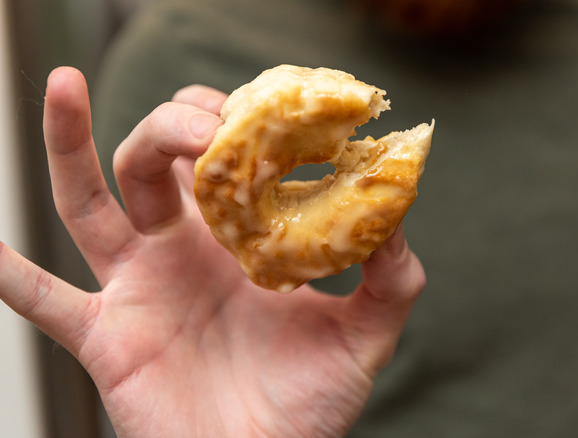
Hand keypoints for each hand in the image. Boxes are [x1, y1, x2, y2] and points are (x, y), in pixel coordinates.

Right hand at [0, 67, 425, 436]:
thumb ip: (392, 278)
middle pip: (154, 158)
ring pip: (89, 200)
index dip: (236, 125)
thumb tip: (397, 216)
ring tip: (65, 83)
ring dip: (69, 142)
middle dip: (174, 123)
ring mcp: (139, 288)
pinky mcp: (107, 335)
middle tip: (211, 122)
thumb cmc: (312, 407)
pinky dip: (10, 275)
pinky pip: (44, 301)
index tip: (265, 113)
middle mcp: (182, 252)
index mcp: (239, 242)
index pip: (224, 158)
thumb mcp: (365, 335)